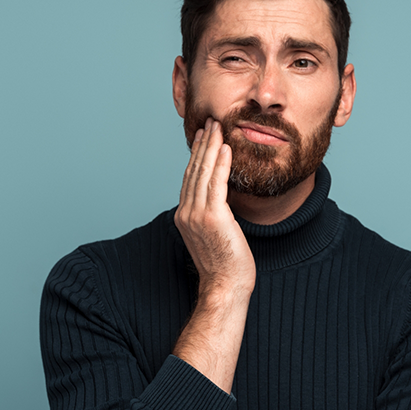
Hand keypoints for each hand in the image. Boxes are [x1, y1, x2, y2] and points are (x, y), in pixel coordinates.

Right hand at [175, 118, 255, 295]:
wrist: (225, 286)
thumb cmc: (225, 265)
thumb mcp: (215, 235)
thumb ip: (213, 215)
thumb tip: (222, 200)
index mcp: (184, 216)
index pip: (190, 178)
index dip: (197, 155)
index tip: (204, 137)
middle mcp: (186, 213)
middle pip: (193, 170)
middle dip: (203, 144)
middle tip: (210, 123)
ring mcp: (196, 214)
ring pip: (202, 172)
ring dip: (211, 147)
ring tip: (218, 127)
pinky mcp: (212, 217)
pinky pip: (216, 183)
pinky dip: (220, 163)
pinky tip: (226, 147)